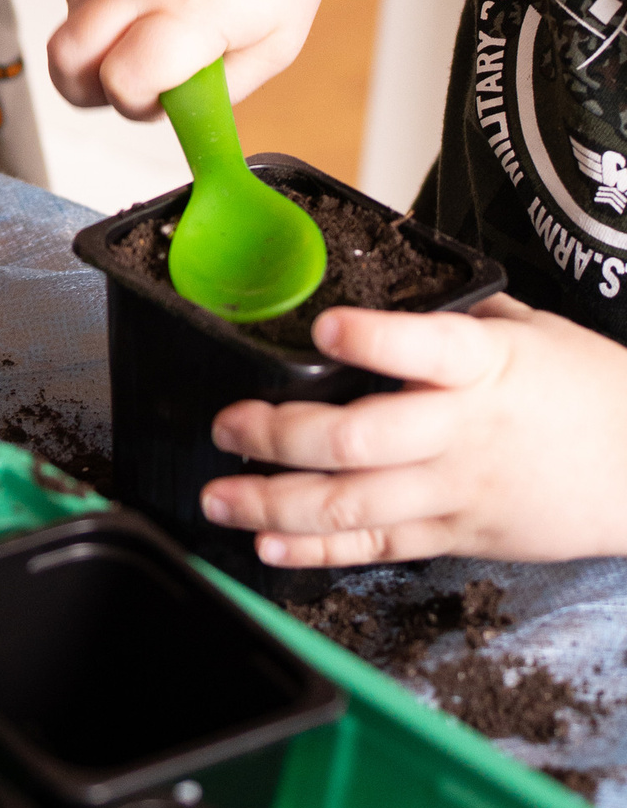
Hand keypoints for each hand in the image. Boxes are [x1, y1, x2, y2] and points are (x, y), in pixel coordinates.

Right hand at [46, 0, 333, 117]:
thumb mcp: (278, 39)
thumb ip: (225, 89)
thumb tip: (181, 116)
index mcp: (188, 10)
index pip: (122, 82)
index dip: (137, 104)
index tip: (165, 96)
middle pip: (64, 61)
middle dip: (86, 90)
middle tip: (128, 85)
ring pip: (67, 29)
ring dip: (98, 47)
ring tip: (151, 27)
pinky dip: (100, 11)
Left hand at [203, 296, 626, 566]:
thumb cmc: (589, 389)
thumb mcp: (529, 330)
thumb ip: (454, 311)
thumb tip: (392, 258)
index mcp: (486, 365)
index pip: (429, 348)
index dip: (376, 339)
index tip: (325, 327)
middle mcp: (464, 431)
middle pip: (361, 438)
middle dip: (279, 433)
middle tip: (226, 423)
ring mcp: (457, 489)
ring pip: (355, 503)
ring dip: (276, 502)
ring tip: (218, 494)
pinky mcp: (459, 535)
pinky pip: (378, 546)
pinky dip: (318, 549)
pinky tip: (268, 543)